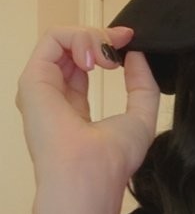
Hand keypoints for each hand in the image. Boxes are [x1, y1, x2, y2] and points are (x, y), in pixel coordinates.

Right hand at [15, 26, 160, 190]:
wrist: (88, 176)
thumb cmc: (111, 160)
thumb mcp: (140, 117)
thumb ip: (142, 86)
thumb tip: (135, 55)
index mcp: (72, 108)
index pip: (84, 65)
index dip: (107, 46)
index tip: (130, 41)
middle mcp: (52, 96)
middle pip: (72, 48)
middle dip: (102, 37)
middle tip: (123, 42)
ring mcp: (41, 86)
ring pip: (62, 39)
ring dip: (92, 37)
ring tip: (108, 57)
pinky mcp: (34, 78)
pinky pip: (53, 38)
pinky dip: (79, 37)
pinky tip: (95, 59)